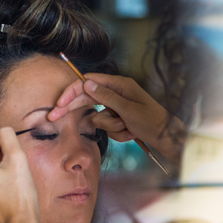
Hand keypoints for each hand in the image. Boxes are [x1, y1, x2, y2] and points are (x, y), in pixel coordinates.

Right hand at [48, 74, 183, 160]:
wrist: (169, 139)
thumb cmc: (153, 122)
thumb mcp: (128, 109)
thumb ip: (106, 97)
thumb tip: (87, 84)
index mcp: (120, 85)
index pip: (88, 83)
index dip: (71, 93)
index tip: (59, 105)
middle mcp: (117, 94)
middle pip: (87, 98)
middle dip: (74, 109)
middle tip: (53, 117)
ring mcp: (118, 108)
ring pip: (99, 118)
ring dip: (112, 127)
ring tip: (128, 128)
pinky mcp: (120, 120)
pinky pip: (109, 128)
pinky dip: (118, 134)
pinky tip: (132, 134)